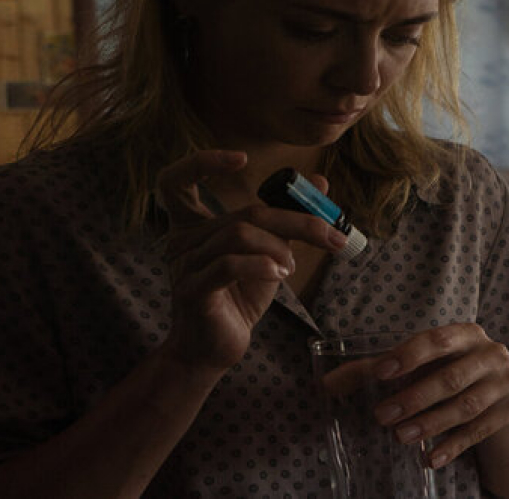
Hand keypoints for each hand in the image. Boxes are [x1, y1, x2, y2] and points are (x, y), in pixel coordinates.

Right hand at [157, 150, 343, 371]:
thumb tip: (321, 184)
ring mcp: (184, 266)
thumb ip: (288, 218)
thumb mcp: (269, 253)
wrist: (215, 350)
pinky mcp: (193, 291)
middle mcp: (181, 241)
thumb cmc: (239, 298)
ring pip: (240, 234)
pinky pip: (230, 264)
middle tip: (331, 233)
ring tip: (290, 267)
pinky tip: (278, 276)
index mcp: (192, 226)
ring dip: (279, 247)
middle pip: (244, 212)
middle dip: (296, 220)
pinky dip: (262, 265)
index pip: (176, 180)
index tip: (242, 159)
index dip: (203, 162)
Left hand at [371, 324, 508, 469]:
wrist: (501, 392)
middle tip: (381, 415)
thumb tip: (327, 384)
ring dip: (431, 424)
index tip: (380, 373)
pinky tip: (429, 459)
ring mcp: (505, 383)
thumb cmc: (449, 370)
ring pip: (466, 407)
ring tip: (400, 436)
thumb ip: (374, 369)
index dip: (409, 356)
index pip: (436, 341)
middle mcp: (491, 354)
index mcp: (467, 334)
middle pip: (450, 378)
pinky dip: (452, 446)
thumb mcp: (420, 363)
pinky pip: (479, 432)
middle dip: (414, 398)